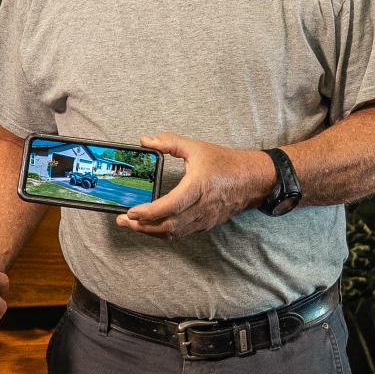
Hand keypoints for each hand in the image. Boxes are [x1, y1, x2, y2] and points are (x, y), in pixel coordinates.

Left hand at [115, 132, 272, 238]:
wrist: (252, 180)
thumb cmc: (225, 163)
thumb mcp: (196, 147)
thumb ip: (169, 142)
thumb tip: (146, 140)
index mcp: (198, 188)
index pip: (170, 206)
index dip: (149, 213)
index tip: (131, 212)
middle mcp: (201, 208)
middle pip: (168, 226)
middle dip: (142, 227)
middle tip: (122, 221)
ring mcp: (204, 219)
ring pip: (173, 233)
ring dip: (151, 232)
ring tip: (132, 225)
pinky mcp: (205, 225)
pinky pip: (181, 233)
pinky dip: (164, 232)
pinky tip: (152, 226)